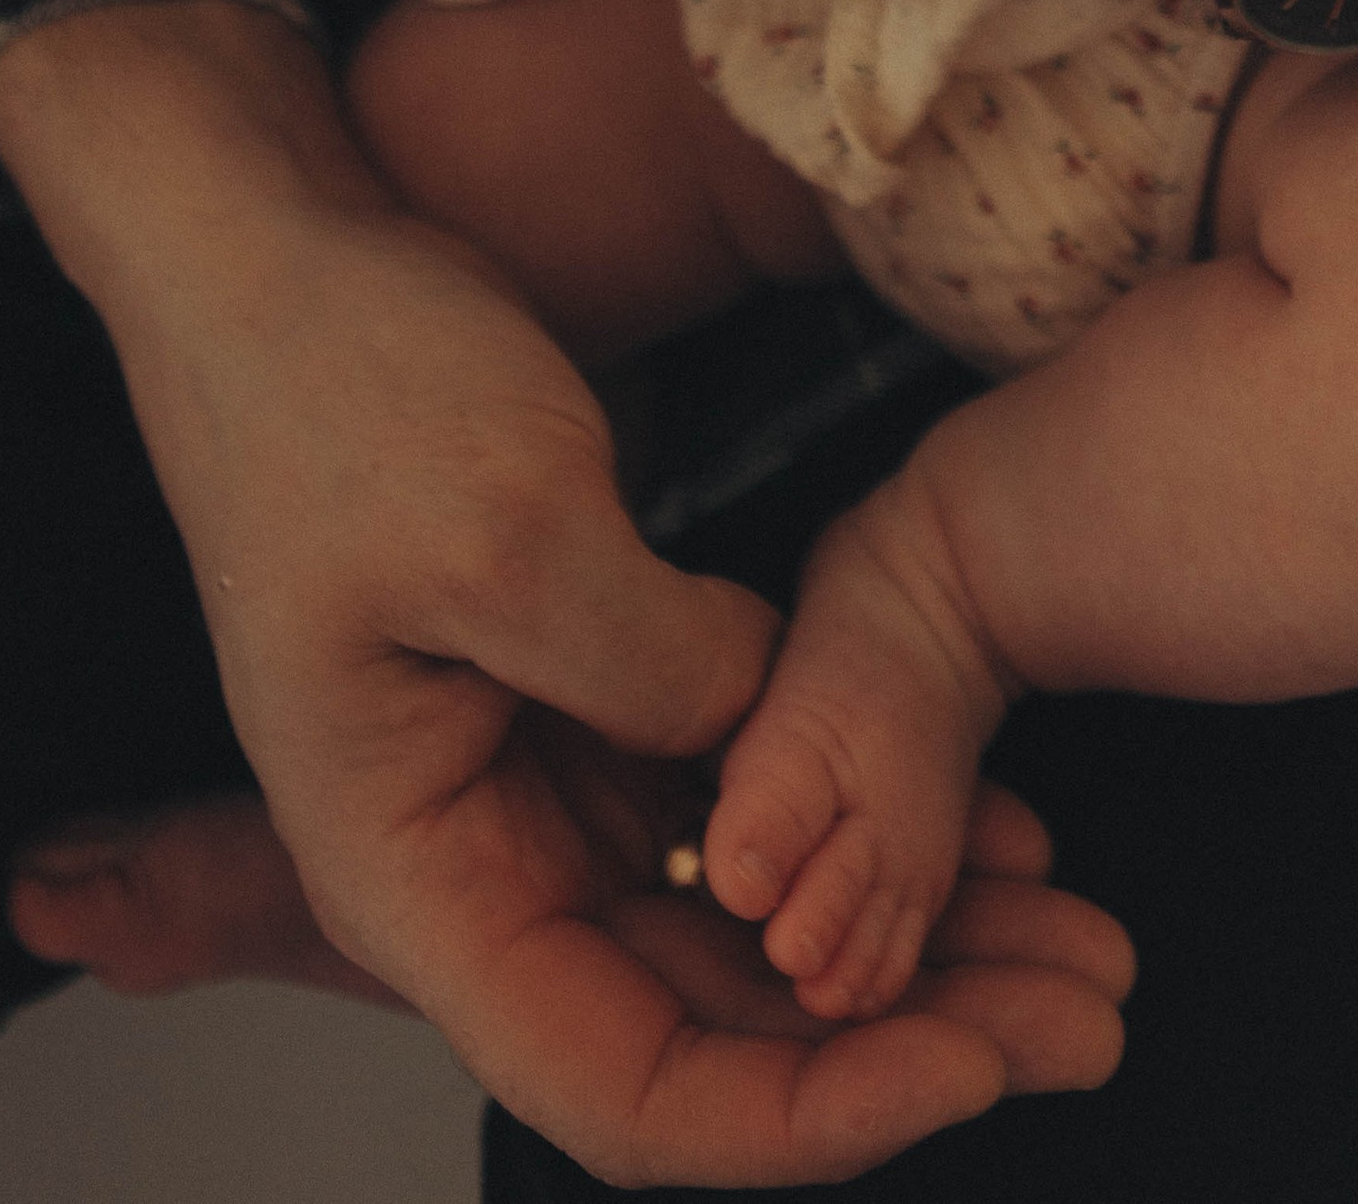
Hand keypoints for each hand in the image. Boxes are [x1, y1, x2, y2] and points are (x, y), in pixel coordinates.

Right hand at [0, 5, 1129, 1180]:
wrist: (275, 242)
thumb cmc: (335, 379)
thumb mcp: (513, 526)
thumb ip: (665, 672)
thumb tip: (789, 747)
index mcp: (413, 877)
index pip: (620, 1087)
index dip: (804, 1116)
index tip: (968, 1061)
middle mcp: (476, 859)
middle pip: (705, 1023)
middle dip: (898, 1035)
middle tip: (1082, 1010)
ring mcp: (537, 772)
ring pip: (743, 920)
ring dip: (903, 935)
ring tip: (1074, 932)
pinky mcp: (591, 684)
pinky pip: (742, 796)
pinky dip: (856, 812)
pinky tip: (990, 809)